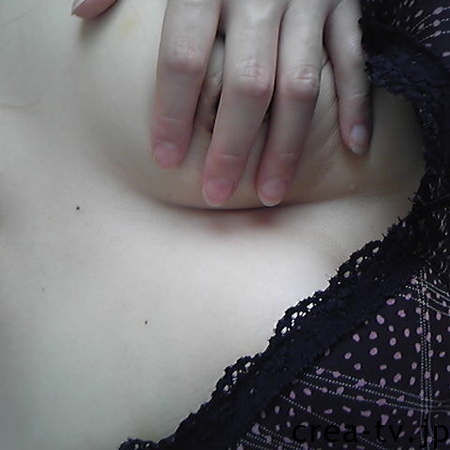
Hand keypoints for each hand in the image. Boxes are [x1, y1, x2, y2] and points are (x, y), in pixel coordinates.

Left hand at [73, 0, 370, 207]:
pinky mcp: (344, 4)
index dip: (172, 114)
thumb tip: (79, 13)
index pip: (184, 60)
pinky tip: (353, 148)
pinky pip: (352, 61)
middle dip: (233, 149)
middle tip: (217, 194)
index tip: (164, 159)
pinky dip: (357, 105)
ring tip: (272, 194)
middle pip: (249, 88)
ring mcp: (309, 0)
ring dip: (287, 147)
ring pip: (302, 89)